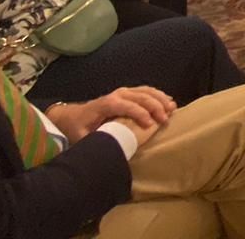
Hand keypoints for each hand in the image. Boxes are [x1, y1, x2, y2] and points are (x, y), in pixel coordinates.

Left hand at [47, 86, 174, 141]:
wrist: (71, 116)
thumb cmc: (77, 128)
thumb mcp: (82, 138)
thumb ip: (95, 143)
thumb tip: (108, 153)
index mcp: (106, 104)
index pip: (128, 106)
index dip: (140, 114)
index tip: (151, 126)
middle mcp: (117, 94)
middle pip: (141, 96)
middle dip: (155, 107)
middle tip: (166, 120)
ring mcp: (123, 92)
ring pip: (146, 91)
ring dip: (160, 99)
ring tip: (172, 108)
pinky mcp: (127, 93)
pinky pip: (146, 90)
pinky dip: (158, 95)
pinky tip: (167, 101)